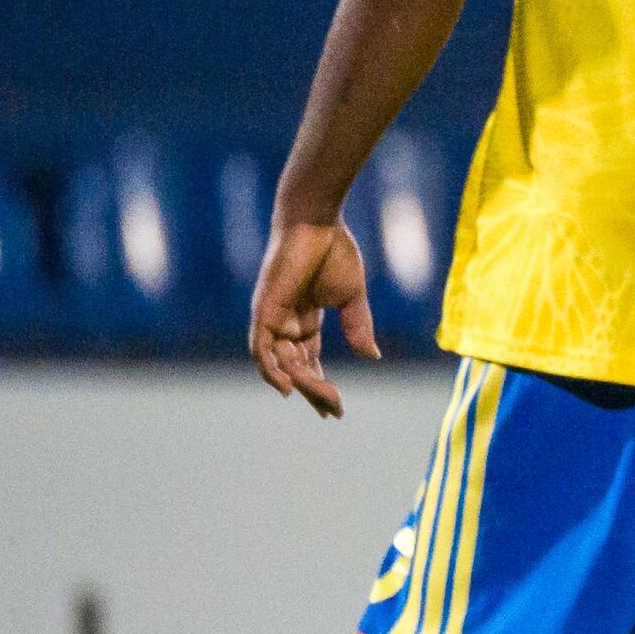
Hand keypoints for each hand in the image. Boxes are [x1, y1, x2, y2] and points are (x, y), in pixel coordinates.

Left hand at [248, 216, 375, 417]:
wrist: (317, 223)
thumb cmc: (334, 251)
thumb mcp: (352, 297)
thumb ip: (358, 327)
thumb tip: (373, 357)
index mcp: (305, 321)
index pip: (310, 362)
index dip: (321, 385)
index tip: (338, 410)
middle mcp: (285, 324)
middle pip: (296, 369)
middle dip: (315, 391)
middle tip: (334, 410)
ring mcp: (272, 318)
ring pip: (281, 364)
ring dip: (301, 384)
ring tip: (324, 398)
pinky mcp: (264, 311)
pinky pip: (261, 349)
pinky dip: (270, 370)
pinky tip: (286, 388)